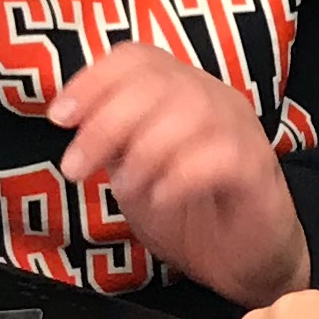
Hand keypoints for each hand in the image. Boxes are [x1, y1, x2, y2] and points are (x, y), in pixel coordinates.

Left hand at [57, 42, 308, 307]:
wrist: (248, 261)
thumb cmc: (190, 212)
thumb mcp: (134, 170)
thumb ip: (111, 141)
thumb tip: (70, 119)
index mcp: (182, 91)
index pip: (138, 58)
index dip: (92, 80)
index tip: (60, 118)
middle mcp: (215, 100)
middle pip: (157, 82)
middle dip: (104, 123)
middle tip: (76, 167)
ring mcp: (241, 132)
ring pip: (191, 113)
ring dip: (142, 151)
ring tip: (124, 188)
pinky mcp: (258, 171)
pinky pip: (220, 157)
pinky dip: (180, 176)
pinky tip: (161, 198)